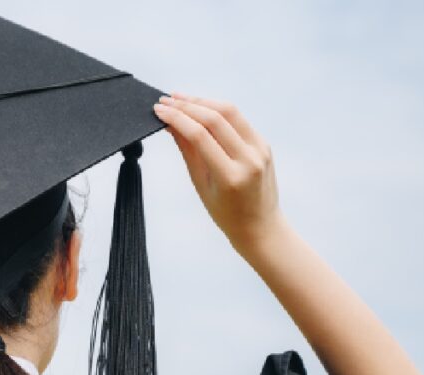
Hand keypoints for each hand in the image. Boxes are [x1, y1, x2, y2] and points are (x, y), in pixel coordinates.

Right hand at [153, 93, 278, 250]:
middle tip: (165, 100)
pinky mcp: (264, 144)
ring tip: (179, 98)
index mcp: (231, 176)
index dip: (177, 118)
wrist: (260, 226)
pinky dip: (217, 110)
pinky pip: (239, 120)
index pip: (200, 135)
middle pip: (216, 118)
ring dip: (202, 101)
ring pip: (230, 112)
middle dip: (187, 104)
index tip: (158, 110)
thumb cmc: (225, 213)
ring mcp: (260, 149)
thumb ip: (188, 151)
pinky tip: (200, 108)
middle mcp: (249, 159)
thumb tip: (170, 123)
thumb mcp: (201, 185)